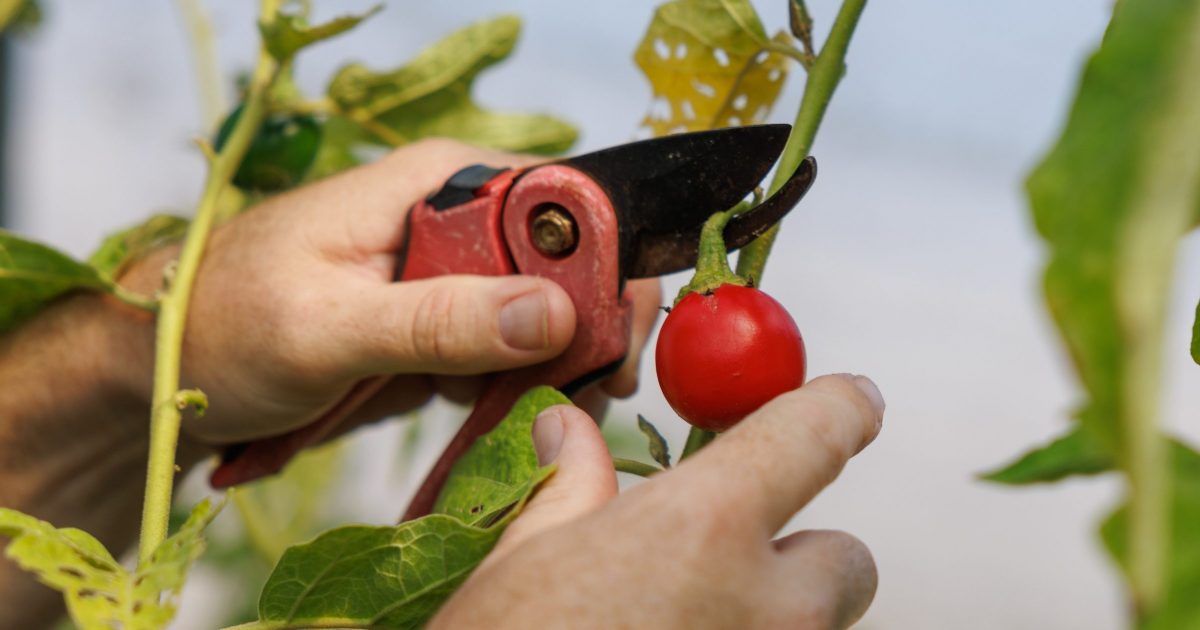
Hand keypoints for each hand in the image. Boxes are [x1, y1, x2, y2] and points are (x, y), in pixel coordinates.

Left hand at [117, 139, 661, 446]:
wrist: (170, 367)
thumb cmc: (223, 325)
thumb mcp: (327, 329)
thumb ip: (437, 321)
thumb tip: (553, 313)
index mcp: (437, 184)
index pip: (558, 204)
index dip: (597, 267)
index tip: (609, 342)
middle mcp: (457, 218)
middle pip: (565, 261)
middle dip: (586, 328)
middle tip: (588, 395)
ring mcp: (453, 273)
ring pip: (546, 311)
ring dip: (556, 367)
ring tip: (547, 416)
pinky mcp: (444, 321)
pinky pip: (509, 349)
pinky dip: (517, 387)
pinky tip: (505, 417)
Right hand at [431, 374, 884, 629]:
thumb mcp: (522, 565)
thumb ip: (572, 489)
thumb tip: (570, 434)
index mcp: (703, 529)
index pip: (813, 435)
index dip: (839, 408)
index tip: (852, 403)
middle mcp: (769, 607)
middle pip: (843, 558)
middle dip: (794, 557)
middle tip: (719, 570)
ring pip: (818, 626)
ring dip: (771, 620)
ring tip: (683, 627)